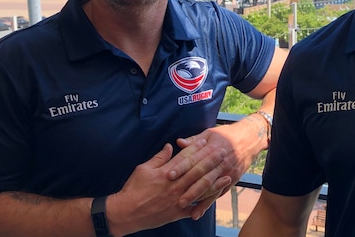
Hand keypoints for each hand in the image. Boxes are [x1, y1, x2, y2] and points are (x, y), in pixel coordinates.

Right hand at [107, 141, 231, 233]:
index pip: (185, 157)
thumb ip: (159, 158)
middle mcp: (175, 185)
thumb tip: (169, 146)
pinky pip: (194, 207)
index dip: (197, 148)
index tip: (207, 141)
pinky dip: (205, 204)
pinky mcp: (177, 212)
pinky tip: (215, 199)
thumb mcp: (143, 168)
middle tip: (223, 153)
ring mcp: (178, 200)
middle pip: (197, 171)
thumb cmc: (133, 189)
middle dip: (212, 161)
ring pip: (200, 189)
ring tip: (227, 175)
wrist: (127, 213)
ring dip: (215, 182)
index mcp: (167, 172)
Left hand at [171, 115, 269, 207]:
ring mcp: (227, 172)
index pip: (194, 159)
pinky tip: (200, 211)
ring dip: (200, 201)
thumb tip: (178, 142)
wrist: (250, 139)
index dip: (181, 167)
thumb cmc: (226, 135)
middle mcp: (219, 162)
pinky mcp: (232, 179)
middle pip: (203, 177)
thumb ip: (194, 140)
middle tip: (177, 200)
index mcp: (211, 148)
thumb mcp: (210, 133)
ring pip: (211, 188)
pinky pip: (219, 192)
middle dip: (190, 190)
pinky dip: (210, 202)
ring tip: (189, 211)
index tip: (169, 175)